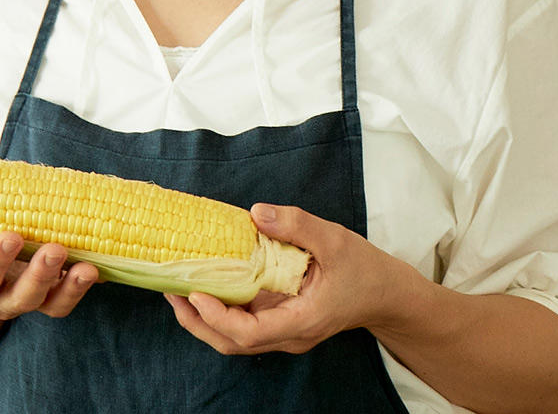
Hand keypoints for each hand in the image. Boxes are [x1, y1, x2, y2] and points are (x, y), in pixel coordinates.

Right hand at [0, 232, 99, 322]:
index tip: (11, 237)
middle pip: (21, 298)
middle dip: (40, 275)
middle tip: (56, 249)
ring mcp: (29, 301)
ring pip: (52, 305)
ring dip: (72, 286)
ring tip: (88, 267)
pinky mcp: (53, 297)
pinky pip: (72, 296)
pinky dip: (87, 282)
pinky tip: (103, 265)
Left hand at [165, 203, 405, 354]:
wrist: (386, 295)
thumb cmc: (364, 269)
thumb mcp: (335, 239)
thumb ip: (296, 225)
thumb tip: (255, 214)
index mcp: (301, 321)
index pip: (249, 334)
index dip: (217, 317)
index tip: (196, 292)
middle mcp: (289, 336)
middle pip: (233, 343)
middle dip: (198, 322)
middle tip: (171, 292)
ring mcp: (285, 334)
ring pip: (236, 339)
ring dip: (205, 320)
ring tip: (179, 292)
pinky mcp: (282, 325)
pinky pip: (246, 326)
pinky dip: (222, 312)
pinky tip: (208, 288)